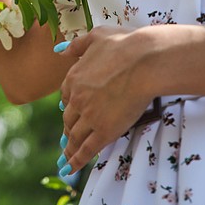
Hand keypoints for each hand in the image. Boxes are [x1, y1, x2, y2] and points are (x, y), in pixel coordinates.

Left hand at [56, 27, 154, 172]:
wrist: (144, 60)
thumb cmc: (125, 44)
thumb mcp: (97, 36)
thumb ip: (77, 45)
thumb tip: (60, 51)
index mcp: (73, 77)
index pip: (66, 97)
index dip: (69, 107)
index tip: (70, 113)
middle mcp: (77, 99)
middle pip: (69, 119)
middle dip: (68, 129)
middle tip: (67, 138)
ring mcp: (89, 117)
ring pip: (74, 136)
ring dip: (69, 147)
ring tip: (67, 156)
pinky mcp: (104, 131)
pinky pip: (86, 150)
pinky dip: (75, 161)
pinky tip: (70, 168)